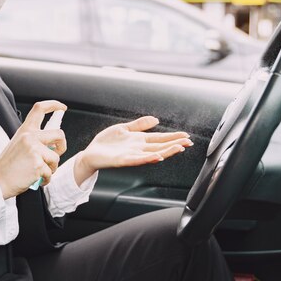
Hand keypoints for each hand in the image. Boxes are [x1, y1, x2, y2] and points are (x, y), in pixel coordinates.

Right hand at [0, 100, 67, 198]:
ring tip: (39, 171)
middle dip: (62, 146)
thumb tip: (52, 143)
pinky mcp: (38, 164)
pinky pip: (50, 172)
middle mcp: (30, 137)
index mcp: (24, 130)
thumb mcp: (17, 145)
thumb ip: (33, 139)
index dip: (54, 105)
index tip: (62, 107)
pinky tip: (36, 179)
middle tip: (56, 154)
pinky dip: (46, 179)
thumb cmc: (6, 167)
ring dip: (51, 168)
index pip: (40, 109)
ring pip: (56, 157)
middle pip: (59, 134)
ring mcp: (34, 150)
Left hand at [75, 116, 192, 182]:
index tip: (186, 136)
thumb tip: (156, 120)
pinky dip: (148, 158)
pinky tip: (157, 156)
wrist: (91, 153)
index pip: (160, 138)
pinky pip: (138, 160)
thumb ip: (140, 125)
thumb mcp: (124, 129)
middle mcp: (138, 148)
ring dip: (166, 152)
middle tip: (189, 142)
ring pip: (153, 153)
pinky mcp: (123, 160)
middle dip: (175, 144)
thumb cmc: (106, 143)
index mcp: (139, 140)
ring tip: (178, 148)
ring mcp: (132, 155)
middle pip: (160, 146)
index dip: (173, 137)